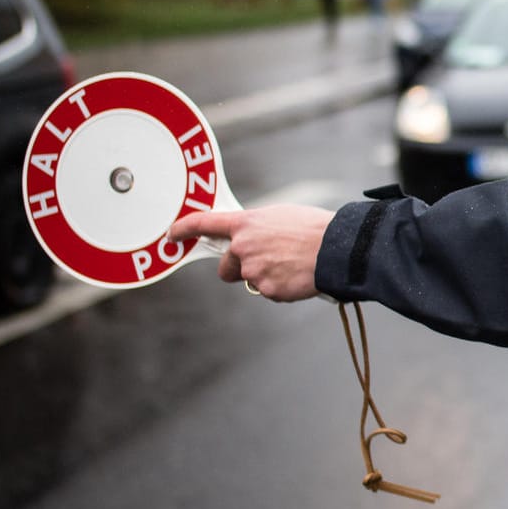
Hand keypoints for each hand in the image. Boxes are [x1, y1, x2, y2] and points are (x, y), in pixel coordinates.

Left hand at [168, 204, 335, 301]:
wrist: (336, 249)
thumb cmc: (314, 227)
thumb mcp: (281, 216)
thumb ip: (257, 227)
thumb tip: (251, 238)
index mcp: (246, 224)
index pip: (204, 224)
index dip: (184, 229)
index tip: (172, 235)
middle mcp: (243, 247)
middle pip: (226, 268)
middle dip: (240, 269)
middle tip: (266, 262)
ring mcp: (253, 271)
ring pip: (252, 280)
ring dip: (268, 276)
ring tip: (293, 264)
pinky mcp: (267, 289)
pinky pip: (269, 291)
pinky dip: (282, 286)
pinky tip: (298, 275)